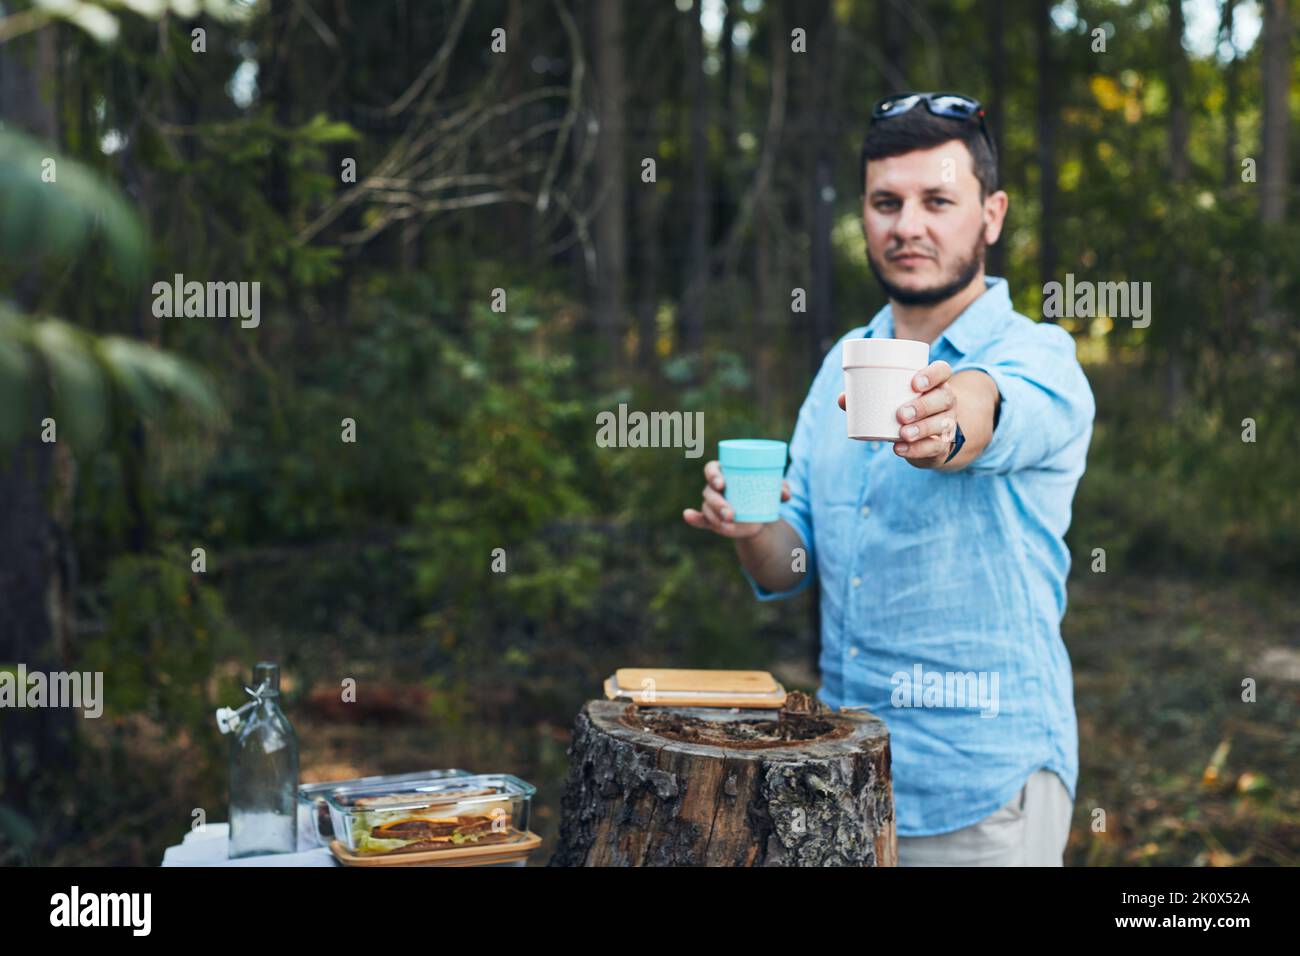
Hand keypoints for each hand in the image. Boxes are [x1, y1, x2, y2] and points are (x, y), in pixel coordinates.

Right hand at [682, 460, 791, 537]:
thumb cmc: (764, 492)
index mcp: (725, 473)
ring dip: (714, 516)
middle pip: (709, 491)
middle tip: (731, 513)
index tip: (722, 483)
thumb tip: (785, 494)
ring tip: (727, 524)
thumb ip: (781, 488)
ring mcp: (712, 504)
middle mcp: (714, 487)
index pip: (712, 469)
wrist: (760, 514)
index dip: (713, 475)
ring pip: (707, 508)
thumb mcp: (774, 489)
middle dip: (717, 503)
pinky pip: (700, 519)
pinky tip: (688, 515)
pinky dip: (694, 518)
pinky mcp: (712, 519)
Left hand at [837, 360, 958, 468]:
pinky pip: (935, 447)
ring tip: (902, 433)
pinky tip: (900, 448)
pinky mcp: (942, 445)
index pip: (943, 371)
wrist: (928, 439)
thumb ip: (867, 397)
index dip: (933, 374)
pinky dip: (916, 449)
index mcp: (935, 383)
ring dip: (922, 428)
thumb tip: (842, 399)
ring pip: (942, 423)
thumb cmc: (905, 409)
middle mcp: (946, 401)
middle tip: (900, 414)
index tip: (914, 383)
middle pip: (944, 398)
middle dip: (923, 406)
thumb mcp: (891, 400)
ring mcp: (947, 423)